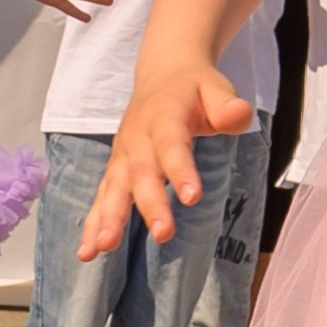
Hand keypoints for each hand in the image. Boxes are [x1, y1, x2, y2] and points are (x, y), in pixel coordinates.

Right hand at [82, 65, 254, 254]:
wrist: (162, 74)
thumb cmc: (194, 88)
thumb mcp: (216, 88)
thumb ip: (227, 104)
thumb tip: (238, 115)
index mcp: (165, 116)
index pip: (173, 145)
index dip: (181, 170)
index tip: (192, 198)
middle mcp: (138, 137)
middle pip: (142, 172)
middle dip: (149, 204)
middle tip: (162, 233)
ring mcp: (123, 154)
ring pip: (114, 187)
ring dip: (108, 218)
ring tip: (103, 248)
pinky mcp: (116, 169)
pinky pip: (102, 196)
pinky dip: (93, 223)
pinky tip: (88, 252)